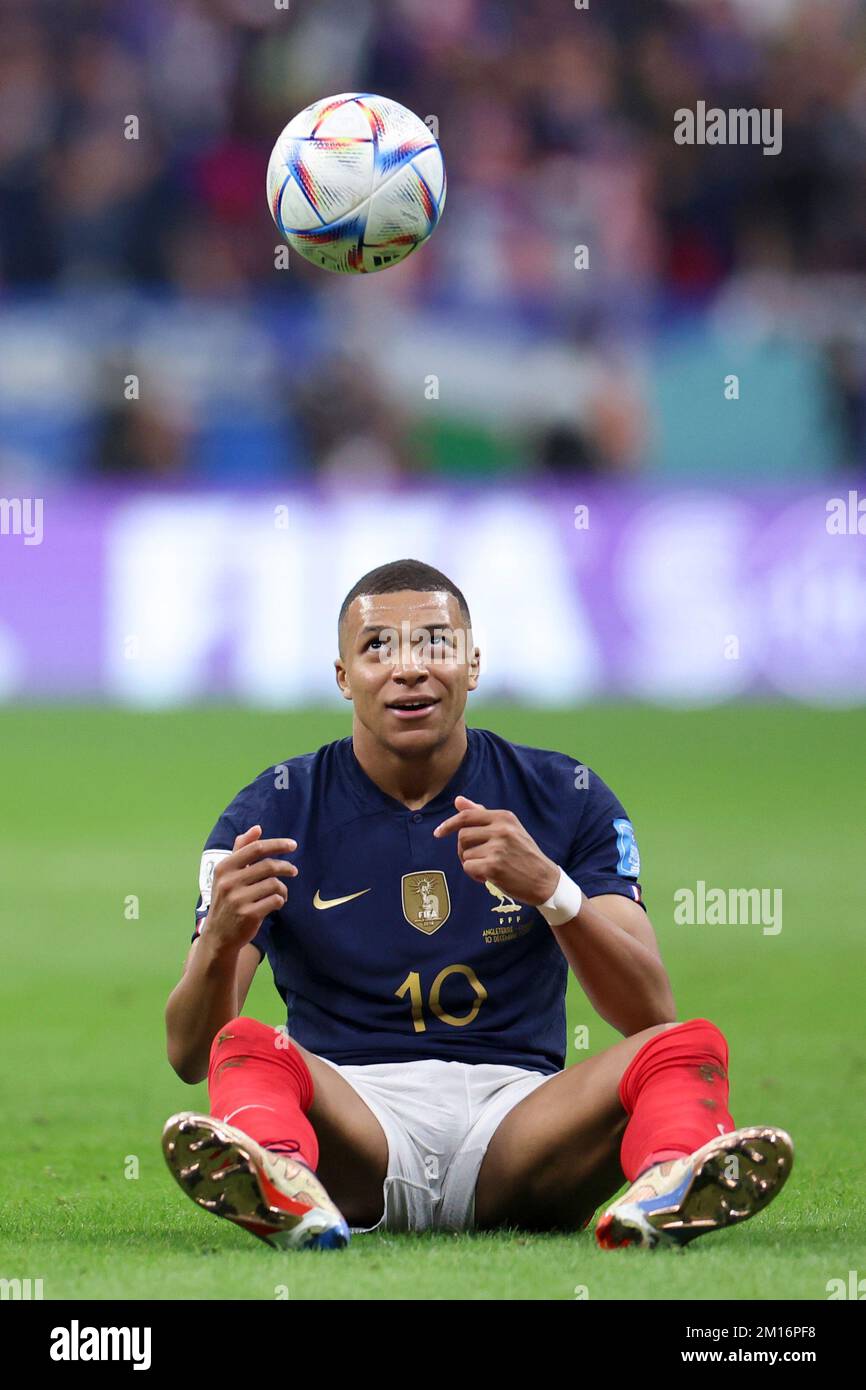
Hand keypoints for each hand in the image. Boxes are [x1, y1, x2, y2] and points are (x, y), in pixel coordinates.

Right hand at [205, 825, 297, 948]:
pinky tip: (277, 903)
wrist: (218, 935)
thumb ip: (241, 849)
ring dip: (283, 888)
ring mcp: (238, 899)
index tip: (293, 845)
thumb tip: (257, 828)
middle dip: (286, 867)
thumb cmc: (226, 899)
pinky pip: (275, 900)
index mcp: (224, 867)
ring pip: (274, 884)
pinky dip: (280, 900)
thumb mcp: (227, 874)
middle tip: (293, 871)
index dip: (277, 844)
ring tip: (282, 892)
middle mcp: (229, 881)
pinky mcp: (248, 914)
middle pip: (268, 866)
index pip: (256, 849)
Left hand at [433, 796, 559, 905]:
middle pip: (462, 836)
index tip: (438, 832)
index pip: (467, 815)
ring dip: (471, 863)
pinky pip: (468, 867)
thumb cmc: (524, 854)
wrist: (544, 880)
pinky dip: (474, 875)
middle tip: (477, 858)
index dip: (449, 824)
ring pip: (465, 854)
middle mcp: (501, 829)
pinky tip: (488, 877)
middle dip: (463, 849)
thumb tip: (458, 800)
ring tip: (488, 868)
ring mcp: (497, 847)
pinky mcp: (493, 866)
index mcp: (504, 817)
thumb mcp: (509, 829)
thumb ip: (482, 814)